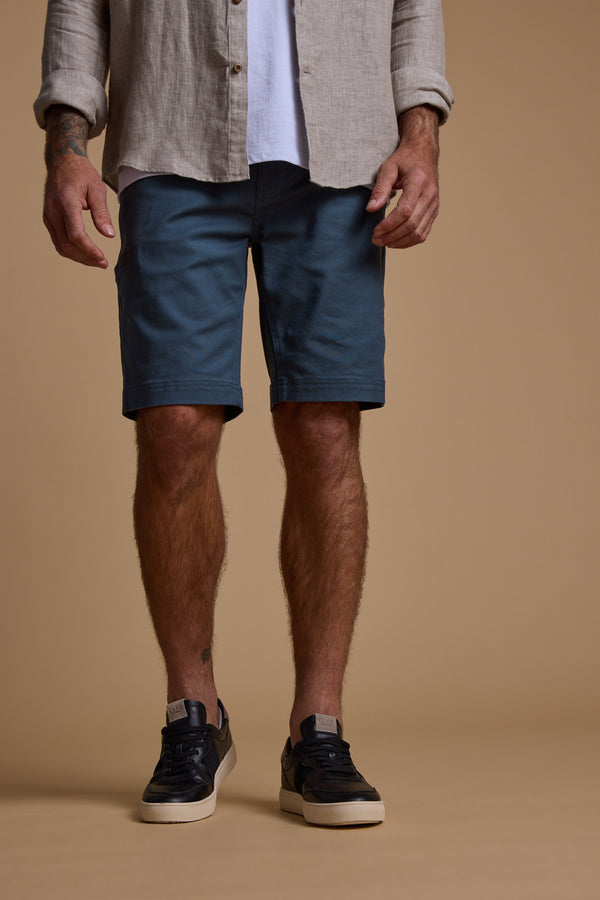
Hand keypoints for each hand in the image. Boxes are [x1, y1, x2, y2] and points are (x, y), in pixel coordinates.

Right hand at [44, 155, 114, 267]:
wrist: (63, 161)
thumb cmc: (82, 173)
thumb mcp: (97, 189)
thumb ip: (102, 213)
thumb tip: (109, 235)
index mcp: (66, 202)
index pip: (75, 234)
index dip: (89, 250)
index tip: (103, 259)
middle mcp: (53, 211)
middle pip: (66, 245)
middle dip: (85, 258)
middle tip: (103, 263)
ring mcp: (48, 216)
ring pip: (61, 246)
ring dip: (79, 257)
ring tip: (96, 261)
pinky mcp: (48, 219)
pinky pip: (58, 240)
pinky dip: (72, 250)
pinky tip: (85, 252)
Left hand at [367, 106, 439, 249]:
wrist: (423, 154)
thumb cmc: (404, 160)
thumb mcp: (388, 168)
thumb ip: (380, 189)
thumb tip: (371, 209)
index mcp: (419, 182)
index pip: (405, 211)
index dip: (389, 225)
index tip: (375, 231)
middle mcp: (430, 195)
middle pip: (412, 225)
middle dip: (392, 236)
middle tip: (375, 240)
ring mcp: (434, 205)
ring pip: (419, 233)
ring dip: (400, 242)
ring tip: (384, 242)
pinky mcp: (434, 212)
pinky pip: (423, 233)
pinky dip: (409, 241)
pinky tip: (395, 241)